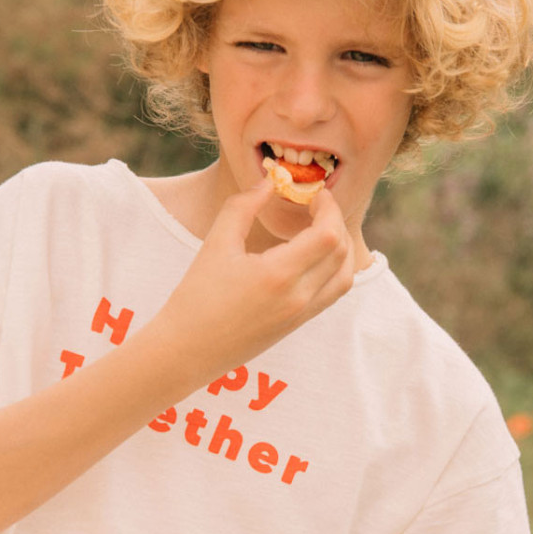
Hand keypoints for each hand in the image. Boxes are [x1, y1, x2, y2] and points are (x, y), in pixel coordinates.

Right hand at [154, 181, 355, 386]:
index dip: (329, 208)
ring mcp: (302, 314)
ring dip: (341, 247)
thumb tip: (269, 182)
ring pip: (344, 276)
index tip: (314, 193)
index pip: (329, 235)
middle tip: (316, 204)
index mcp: (279, 276)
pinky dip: (334, 269)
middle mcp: (298, 297)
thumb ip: (243, 206)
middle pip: (341, 252)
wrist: (188, 351)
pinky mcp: (298, 324)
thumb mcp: (215, 244)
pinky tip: (313, 255)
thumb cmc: (196, 297)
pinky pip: (332, 293)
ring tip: (320, 228)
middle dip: (335, 221)